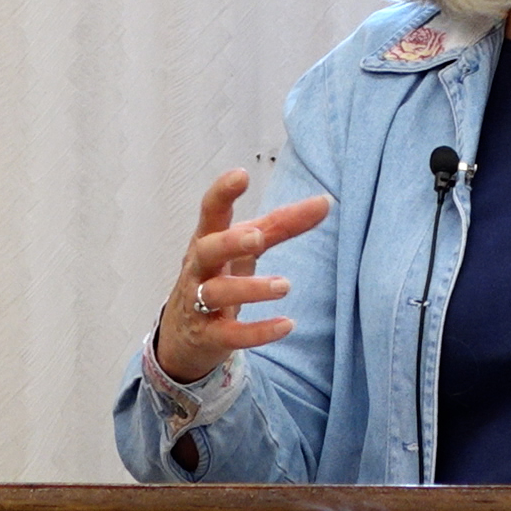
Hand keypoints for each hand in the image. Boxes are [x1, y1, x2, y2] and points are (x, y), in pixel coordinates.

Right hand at [154, 167, 330, 383]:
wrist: (184, 334)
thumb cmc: (220, 275)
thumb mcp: (246, 248)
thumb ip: (282, 224)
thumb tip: (325, 201)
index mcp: (209, 239)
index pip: (210, 212)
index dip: (222, 192)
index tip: (241, 175)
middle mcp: (199, 268)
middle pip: (207, 250)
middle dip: (229, 242)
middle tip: (257, 237)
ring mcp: (199, 303)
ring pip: (216, 293)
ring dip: (250, 288)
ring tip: (285, 285)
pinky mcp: (208, 336)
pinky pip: (230, 334)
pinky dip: (257, 332)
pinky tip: (286, 325)